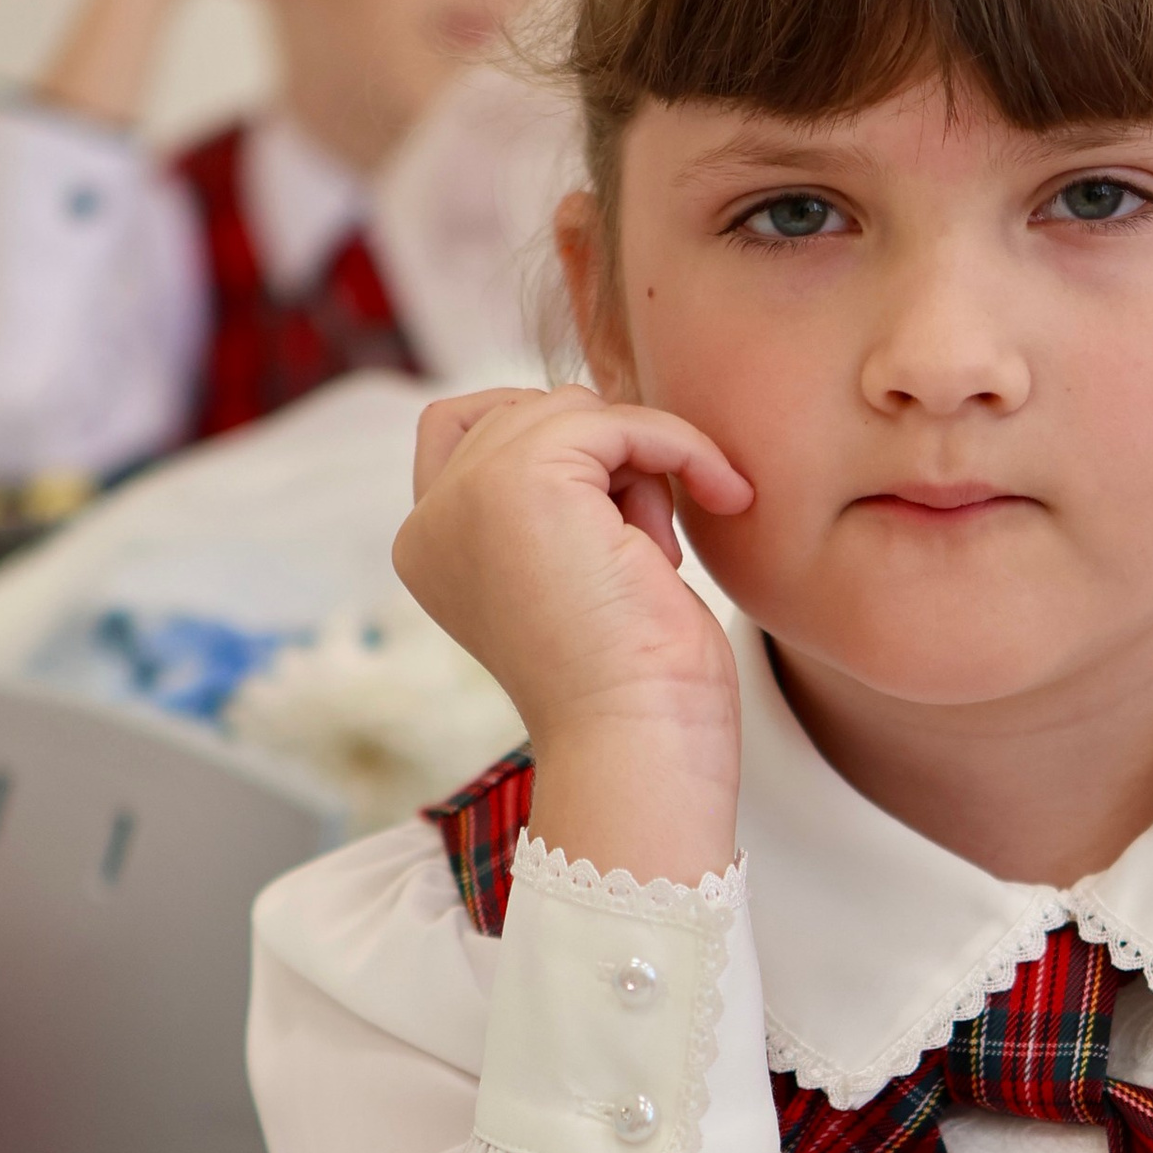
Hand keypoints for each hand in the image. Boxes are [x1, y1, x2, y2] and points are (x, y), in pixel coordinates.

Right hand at [394, 386, 753, 884]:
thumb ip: (559, 497)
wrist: (639, 742)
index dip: (552, 441)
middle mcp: (431, 521)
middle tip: (648, 544)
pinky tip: (721, 494)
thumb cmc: (634, 683)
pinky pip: (616, 417)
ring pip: (574, 410)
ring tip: (658, 552)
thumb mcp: (576, 569)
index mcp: (430, 548)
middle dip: (605, 459)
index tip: (621, 508)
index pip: (466, 428)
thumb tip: (601, 421)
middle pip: (527, 411)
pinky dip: (680, 445)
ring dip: (641, 464)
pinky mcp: (520, 481)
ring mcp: (466, 498)